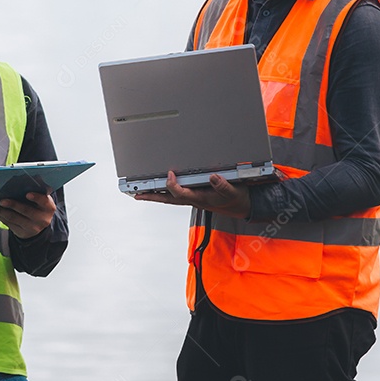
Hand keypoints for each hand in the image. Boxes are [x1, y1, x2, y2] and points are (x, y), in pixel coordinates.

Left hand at [0, 191, 55, 239]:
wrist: (38, 224)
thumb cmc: (37, 205)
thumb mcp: (41, 198)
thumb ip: (36, 189)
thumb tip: (29, 177)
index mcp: (48, 207)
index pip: (44, 202)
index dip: (36, 198)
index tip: (27, 194)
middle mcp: (42, 219)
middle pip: (26, 211)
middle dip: (13, 205)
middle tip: (2, 201)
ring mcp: (32, 228)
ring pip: (14, 219)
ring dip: (1, 212)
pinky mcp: (22, 233)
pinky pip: (9, 224)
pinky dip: (0, 217)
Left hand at [134, 172, 250, 218]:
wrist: (244, 206)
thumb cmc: (237, 198)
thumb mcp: (234, 190)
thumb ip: (223, 185)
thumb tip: (213, 177)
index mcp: (201, 198)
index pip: (181, 193)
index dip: (172, 185)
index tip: (169, 174)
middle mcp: (194, 199)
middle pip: (168, 199)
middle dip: (151, 196)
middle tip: (136, 194)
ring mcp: (193, 199)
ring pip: (169, 199)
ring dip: (154, 196)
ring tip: (140, 193)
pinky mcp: (195, 196)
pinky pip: (175, 197)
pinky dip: (164, 194)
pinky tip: (158, 191)